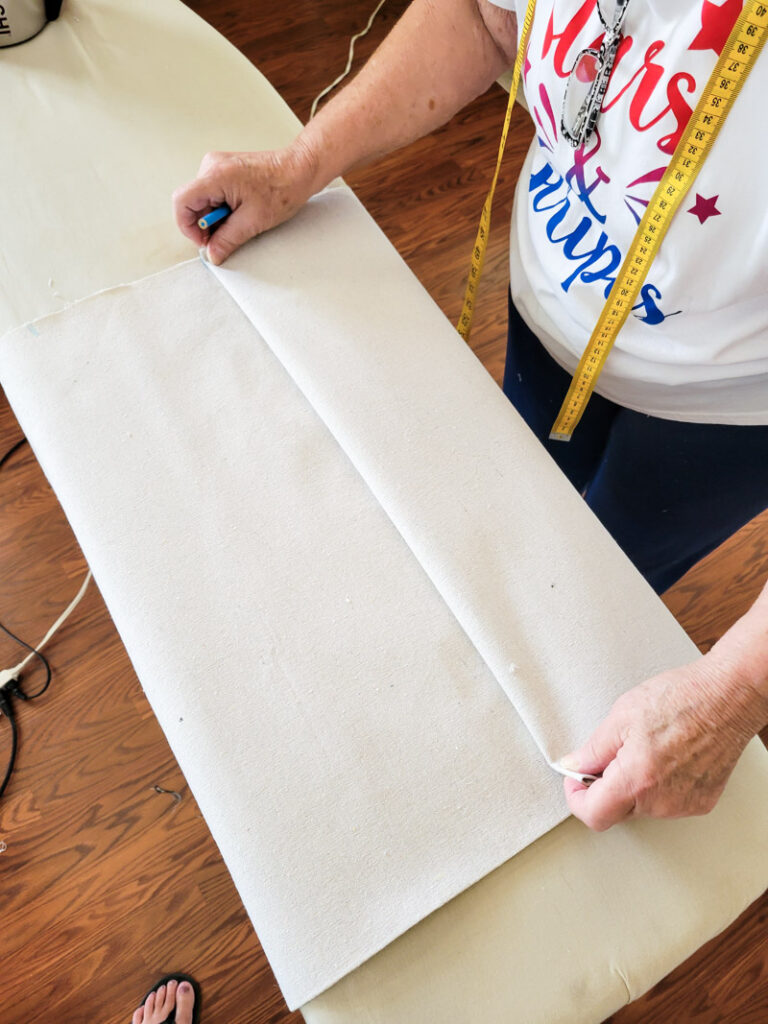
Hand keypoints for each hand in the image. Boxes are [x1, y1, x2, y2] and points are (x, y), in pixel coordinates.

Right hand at [172, 141, 318, 265]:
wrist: (299, 170)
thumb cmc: (282, 189)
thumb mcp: (252, 222)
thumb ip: (227, 239)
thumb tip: (212, 253)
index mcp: (215, 176)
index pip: (181, 202)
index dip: (188, 227)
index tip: (204, 241)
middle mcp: (211, 166)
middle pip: (192, 203)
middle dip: (207, 224)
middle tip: (227, 235)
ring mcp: (217, 165)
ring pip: (202, 200)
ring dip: (216, 217)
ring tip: (240, 220)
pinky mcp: (224, 169)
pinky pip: (212, 194)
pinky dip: (222, 208)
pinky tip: (240, 211)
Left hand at [560, 656, 766, 830]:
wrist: (728, 697)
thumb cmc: (682, 699)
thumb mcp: (622, 715)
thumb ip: (593, 748)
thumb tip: (574, 765)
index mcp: (637, 780)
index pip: (594, 815)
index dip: (577, 799)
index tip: (575, 782)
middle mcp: (662, 801)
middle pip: (617, 811)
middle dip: (605, 788)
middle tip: (609, 756)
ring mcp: (684, 805)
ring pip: (642, 807)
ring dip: (633, 786)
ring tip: (644, 749)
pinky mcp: (701, 802)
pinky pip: (666, 802)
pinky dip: (657, 786)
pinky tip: (664, 757)